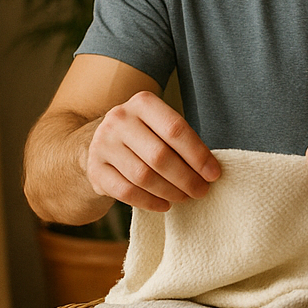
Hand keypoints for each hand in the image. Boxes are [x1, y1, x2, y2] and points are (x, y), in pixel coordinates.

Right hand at [85, 89, 219, 212]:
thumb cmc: (147, 136)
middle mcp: (119, 119)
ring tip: (185, 197)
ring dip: (170, 191)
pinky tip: (165, 205)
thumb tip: (211, 170)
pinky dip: (149, 201)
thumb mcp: (162, 127)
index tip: (214, 174)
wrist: (103, 144)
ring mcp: (102, 144)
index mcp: (143, 103)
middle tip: (202, 191)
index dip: (198, 155)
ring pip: (143, 176)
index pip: (176, 129)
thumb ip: (183, 141)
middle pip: (159, 155)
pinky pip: (126, 191)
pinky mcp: (94, 169)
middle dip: (186, 178)